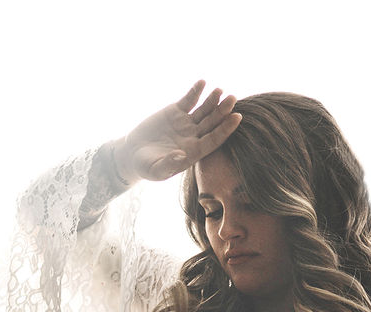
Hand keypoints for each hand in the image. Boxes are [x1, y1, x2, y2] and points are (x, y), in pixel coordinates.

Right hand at [111, 80, 241, 183]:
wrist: (133, 154)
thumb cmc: (146, 167)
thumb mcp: (156, 170)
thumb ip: (169, 164)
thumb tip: (181, 155)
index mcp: (195, 151)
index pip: (215, 139)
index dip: (226, 128)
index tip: (237, 117)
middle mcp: (194, 136)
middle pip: (213, 122)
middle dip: (223, 111)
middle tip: (233, 98)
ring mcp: (186, 123)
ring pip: (203, 110)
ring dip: (212, 100)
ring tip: (220, 90)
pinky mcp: (175, 112)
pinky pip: (188, 100)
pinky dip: (195, 92)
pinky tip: (202, 82)